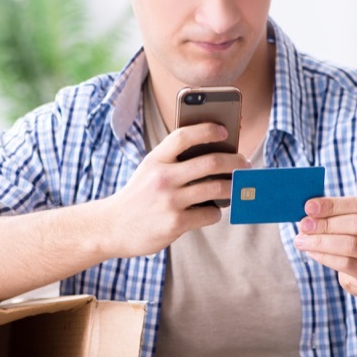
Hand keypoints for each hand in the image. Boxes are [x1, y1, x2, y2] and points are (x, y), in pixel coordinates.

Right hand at [102, 122, 250, 257]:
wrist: (113, 227)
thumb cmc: (139, 196)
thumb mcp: (149, 171)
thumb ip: (174, 161)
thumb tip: (217, 155)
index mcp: (155, 159)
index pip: (184, 136)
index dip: (208, 129)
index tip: (225, 131)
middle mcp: (163, 177)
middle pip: (211, 161)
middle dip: (235, 161)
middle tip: (244, 164)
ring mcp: (170, 201)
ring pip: (217, 188)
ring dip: (232, 187)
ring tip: (237, 187)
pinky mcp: (176, 223)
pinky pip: (210, 213)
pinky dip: (215, 211)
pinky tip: (209, 211)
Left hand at [293, 197, 356, 297]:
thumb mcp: (354, 220)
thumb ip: (337, 211)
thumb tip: (310, 209)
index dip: (333, 205)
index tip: (308, 207)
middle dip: (327, 224)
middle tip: (303, 225)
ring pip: (352, 245)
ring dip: (321, 241)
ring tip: (301, 239)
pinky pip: (347, 264)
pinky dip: (324, 256)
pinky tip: (311, 251)